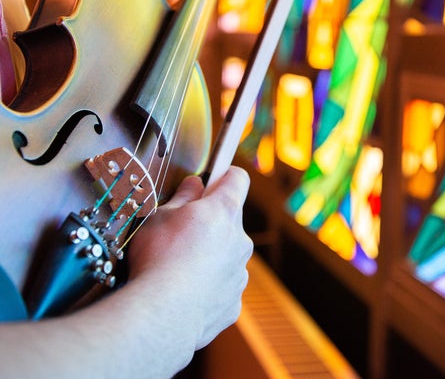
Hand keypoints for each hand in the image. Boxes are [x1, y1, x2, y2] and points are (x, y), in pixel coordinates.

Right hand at [128, 165, 252, 349]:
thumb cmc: (158, 257)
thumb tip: (196, 184)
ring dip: (211, 253)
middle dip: (211, 220)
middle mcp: (240, 240)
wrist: (160, 316)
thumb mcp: (161, 215)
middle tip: (181, 230)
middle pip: (230, 219)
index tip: (214, 176)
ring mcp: (239, 273)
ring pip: (227, 253)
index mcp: (224, 211)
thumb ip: (184, 196)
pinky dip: (208, 283)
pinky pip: (223, 284)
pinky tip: (185, 291)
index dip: (225, 174)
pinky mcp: (234, 302)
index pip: (238, 179)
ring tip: (178, 266)